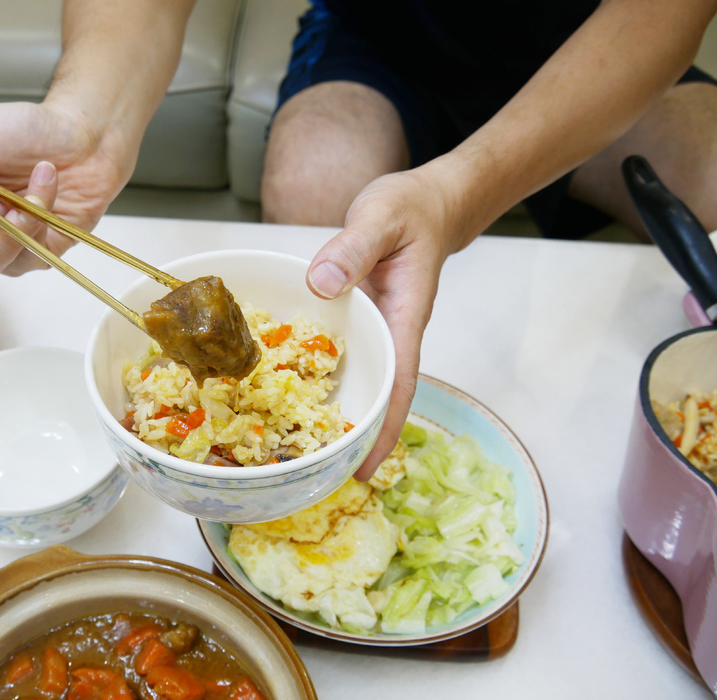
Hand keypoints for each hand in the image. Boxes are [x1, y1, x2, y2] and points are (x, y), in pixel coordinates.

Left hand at [306, 164, 460, 480]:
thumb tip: (320, 285)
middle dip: (355, 440)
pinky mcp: (360, 321)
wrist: (428, 203)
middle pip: (377, 397)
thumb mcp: (381, 218)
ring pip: (357, 381)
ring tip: (297, 452)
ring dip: (334, 414)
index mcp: (404, 320)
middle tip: (320, 480)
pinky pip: (340, 357)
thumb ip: (353, 248)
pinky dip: (318, 378)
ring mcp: (375, 331)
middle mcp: (391, 335)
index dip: (383, 431)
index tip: (367, 470)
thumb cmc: (412, 211)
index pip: (399, 386)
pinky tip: (287, 392)